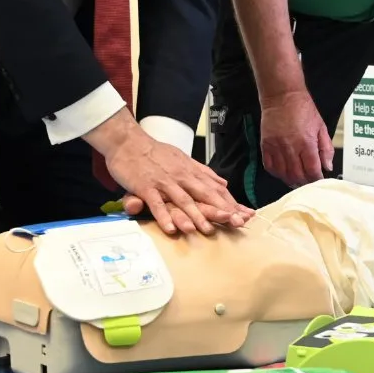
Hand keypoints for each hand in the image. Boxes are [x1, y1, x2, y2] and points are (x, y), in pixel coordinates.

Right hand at [103, 129, 252, 235]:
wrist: (128, 142)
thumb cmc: (155, 153)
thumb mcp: (183, 160)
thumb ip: (203, 173)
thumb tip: (223, 183)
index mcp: (191, 172)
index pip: (215, 189)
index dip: (230, 202)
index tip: (244, 214)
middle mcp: (181, 176)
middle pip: (205, 194)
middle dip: (221, 209)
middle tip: (235, 223)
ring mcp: (164, 182)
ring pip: (183, 200)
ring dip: (196, 216)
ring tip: (207, 230)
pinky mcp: (146, 186)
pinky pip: (157, 203)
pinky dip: (164, 216)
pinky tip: (170, 229)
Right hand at [259, 89, 332, 188]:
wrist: (282, 96)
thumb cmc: (304, 109)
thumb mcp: (321, 126)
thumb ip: (326, 148)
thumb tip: (327, 167)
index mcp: (307, 143)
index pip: (312, 170)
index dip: (316, 179)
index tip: (318, 180)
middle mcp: (290, 147)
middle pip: (297, 175)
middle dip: (304, 182)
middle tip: (308, 183)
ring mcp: (276, 147)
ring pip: (283, 174)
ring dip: (290, 180)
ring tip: (296, 181)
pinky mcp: (265, 145)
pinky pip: (269, 166)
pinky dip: (276, 173)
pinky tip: (283, 173)